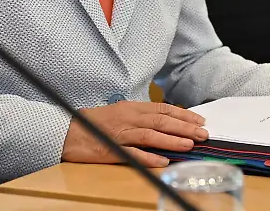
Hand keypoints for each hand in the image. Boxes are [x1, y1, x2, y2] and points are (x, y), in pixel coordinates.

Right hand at [61, 101, 207, 167]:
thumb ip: (141, 117)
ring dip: (172, 141)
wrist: (66, 131)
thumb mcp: (120, 113)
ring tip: (189, 145)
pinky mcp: (111, 149)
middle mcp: (128, 118)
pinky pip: (133, 154)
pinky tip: (163, 161)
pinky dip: (149, 158)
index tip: (200, 120)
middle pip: (161, 121)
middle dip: (184, 127)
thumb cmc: (94, 122)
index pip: (163, 109)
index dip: (183, 114)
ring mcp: (120, 134)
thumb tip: (166, 122)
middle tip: (203, 134)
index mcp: (132, 108)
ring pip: (150, 135)